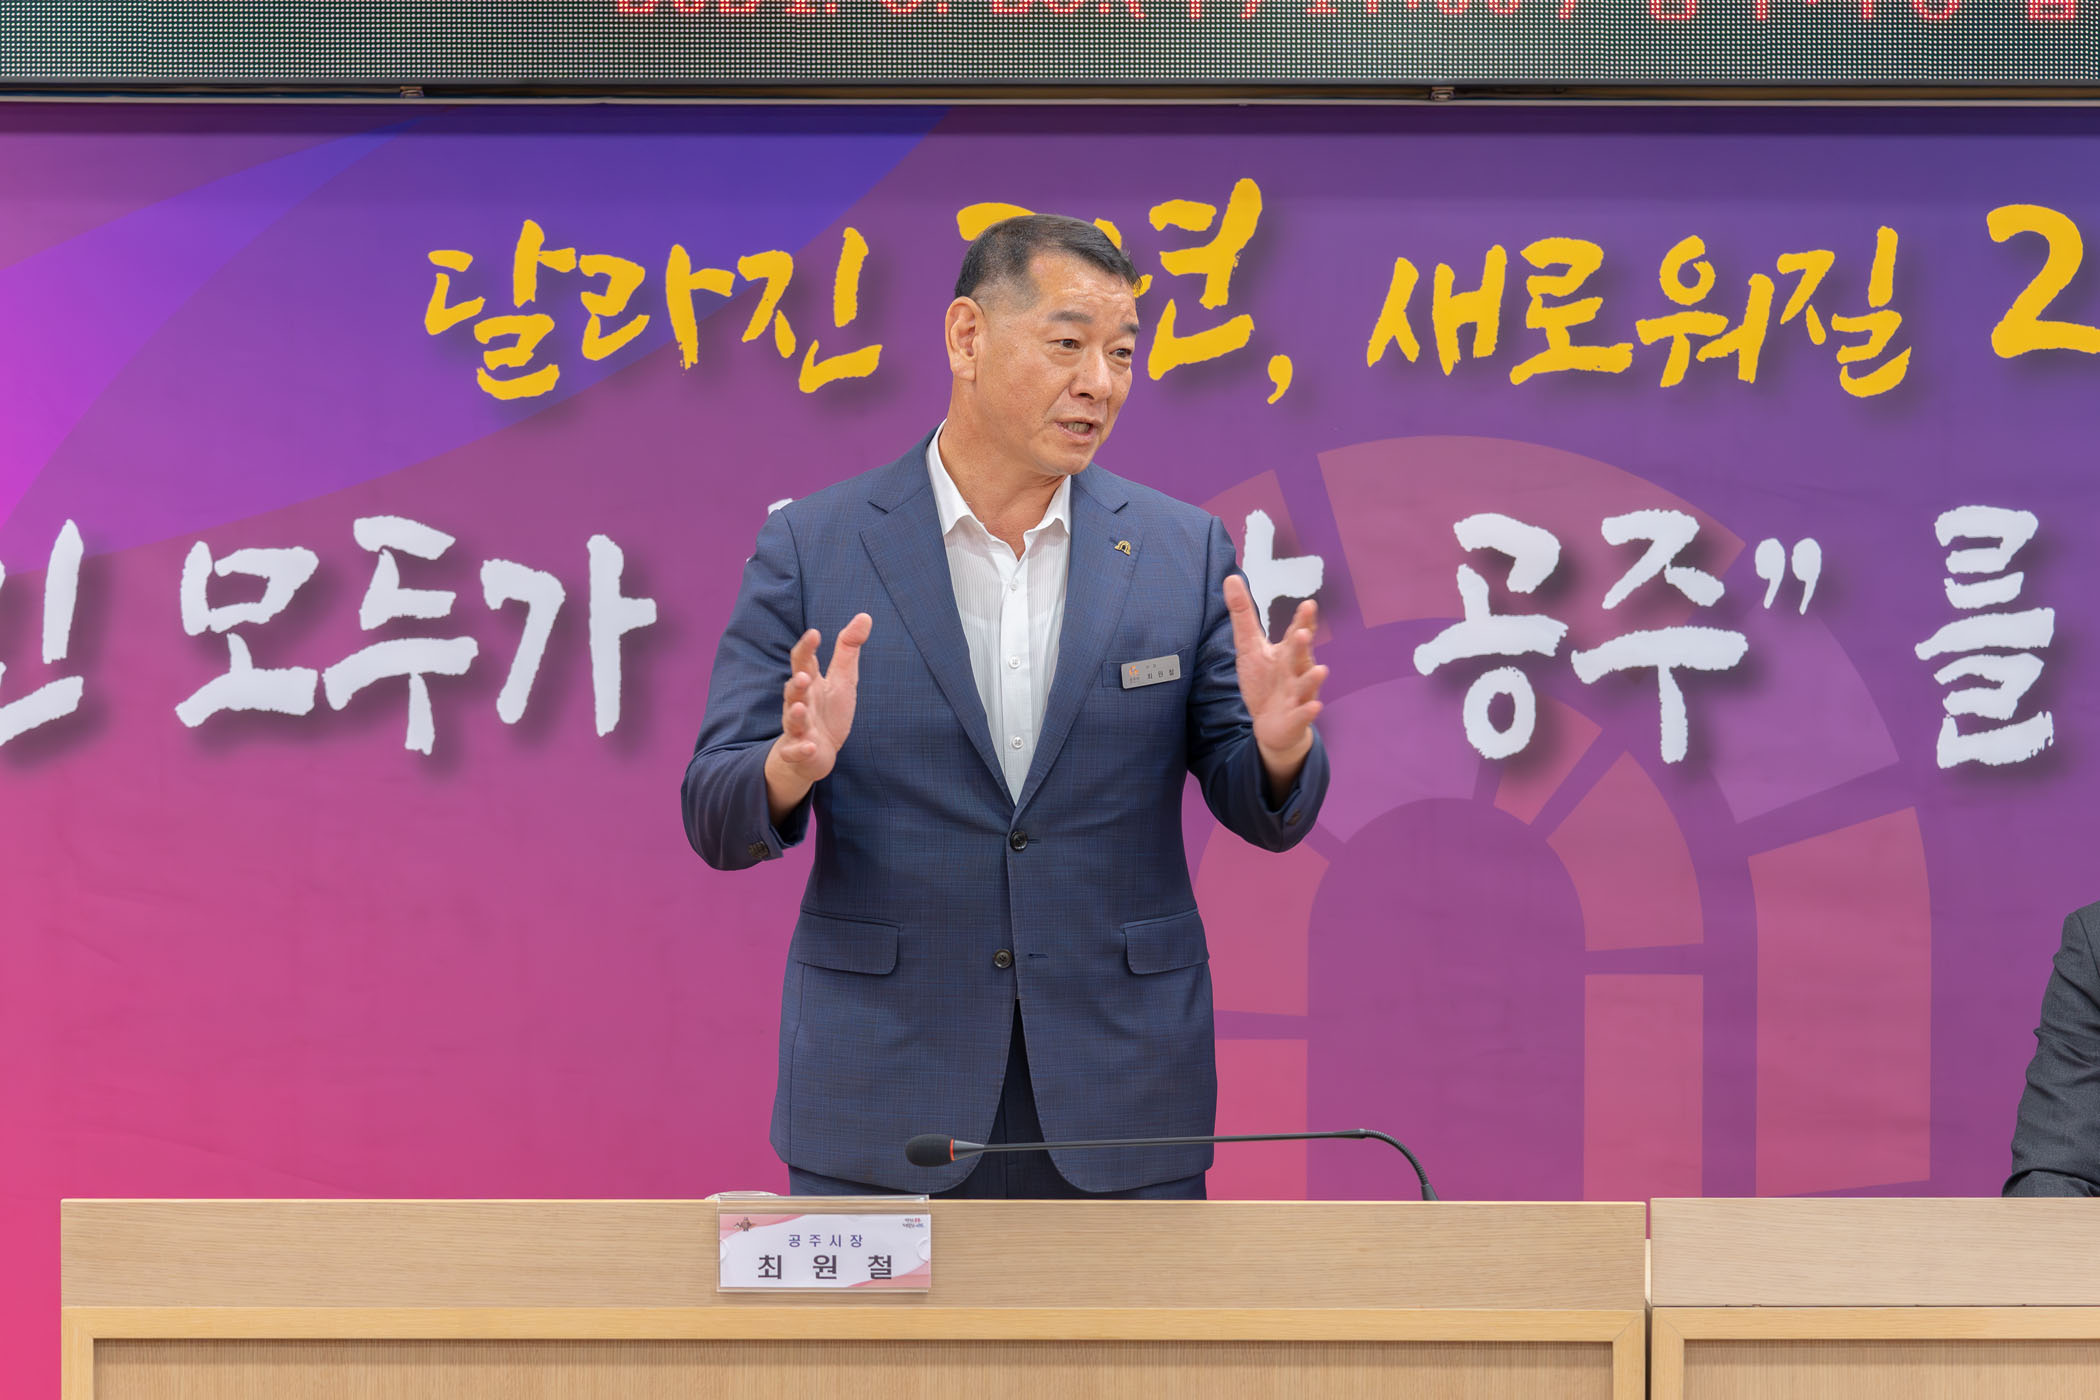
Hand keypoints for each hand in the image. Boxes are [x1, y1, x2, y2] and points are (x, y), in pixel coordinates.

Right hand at [764, 613, 871, 821]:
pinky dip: (801, 749)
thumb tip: (865, 615)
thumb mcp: (842, 679)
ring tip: (799, 708)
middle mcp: (799, 703)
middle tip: (803, 676)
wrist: (817, 753)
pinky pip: (796, 751)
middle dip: (796, 683)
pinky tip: (810, 746)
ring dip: (793, 714)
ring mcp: (797, 728)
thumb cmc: (828, 711)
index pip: (803, 662)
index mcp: (809, 683)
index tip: (815, 633)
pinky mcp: (798, 751)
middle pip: (793, 690)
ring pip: (791, 720)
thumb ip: (848, 649)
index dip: (807, 648)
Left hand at [1223, 577, 1326, 793]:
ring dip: (1313, 679)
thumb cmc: (1264, 680)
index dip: (1303, 621)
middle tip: (1302, 634)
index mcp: (1288, 653)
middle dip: (1302, 645)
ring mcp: (1298, 695)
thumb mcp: (1249, 646)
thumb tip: (1230, 577)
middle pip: (1300, 657)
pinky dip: (1308, 711)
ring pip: (1306, 685)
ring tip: (1321, 670)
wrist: (1273, 723)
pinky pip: (1303, 714)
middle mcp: (1296, 671)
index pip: (1296, 634)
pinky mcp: (1295, 718)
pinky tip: (1314, 707)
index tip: (1308, 605)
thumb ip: (1243, 614)